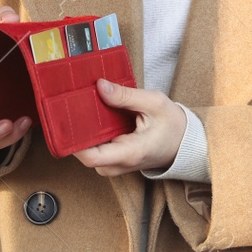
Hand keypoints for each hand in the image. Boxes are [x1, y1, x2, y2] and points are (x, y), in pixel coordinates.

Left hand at [72, 78, 187, 176]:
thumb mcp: (154, 103)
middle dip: (76, 131)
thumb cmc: (172, 125)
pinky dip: (91, 133)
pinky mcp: (113, 160)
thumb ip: (125, 96)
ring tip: (80, 107)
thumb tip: (100, 86)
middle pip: (84, 153)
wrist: (184, 143)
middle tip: (72, 104)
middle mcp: (119, 164)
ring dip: (82, 131)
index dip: (74, 141)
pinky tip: (90, 115)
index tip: (67, 119)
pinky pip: (94, 149)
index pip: (91, 157)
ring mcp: (114, 165)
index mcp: (130, 153)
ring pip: (87, 152)